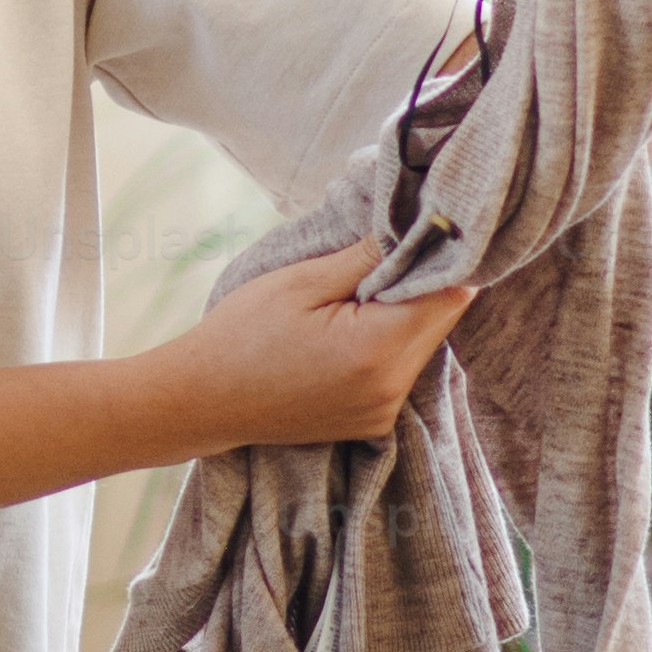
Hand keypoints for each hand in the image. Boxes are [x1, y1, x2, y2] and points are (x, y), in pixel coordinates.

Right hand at [162, 240, 466, 456]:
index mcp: (376, 349)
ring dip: (406, 314)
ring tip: (360, 294)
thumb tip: (416, 230)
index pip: (448, 294)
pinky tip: (350, 330)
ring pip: (424, 346)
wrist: (203, 400)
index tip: (419, 232)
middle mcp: (390, 388)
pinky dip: (389, 344)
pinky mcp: (373, 421)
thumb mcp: (300, 281)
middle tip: (385, 255)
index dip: (441, 258)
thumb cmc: (242, 333)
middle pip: (441, 321)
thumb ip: (366, 257)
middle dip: (422, 283)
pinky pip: (402, 371)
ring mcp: (383, 411)